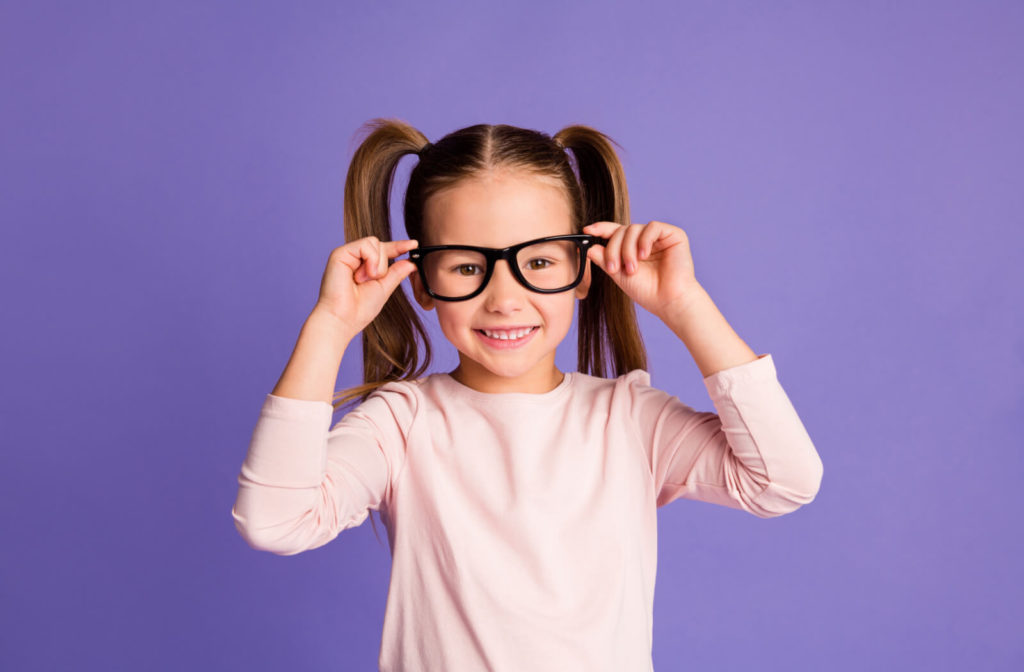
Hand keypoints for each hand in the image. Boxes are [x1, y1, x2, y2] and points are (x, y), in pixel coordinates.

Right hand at [313, 235, 418, 336]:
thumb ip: (396, 273)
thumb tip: (411, 263)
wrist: (343, 319)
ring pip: (375, 243)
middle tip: (373, 280)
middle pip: (381, 245)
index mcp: (364, 266)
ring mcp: (347, 255)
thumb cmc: (359, 310)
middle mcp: (355, 259)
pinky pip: (366, 244)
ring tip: (364, 280)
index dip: (399, 247)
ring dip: (377, 264)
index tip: (414, 244)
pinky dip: (370, 260)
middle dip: (384, 264)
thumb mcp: (384, 288)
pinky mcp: (340, 253)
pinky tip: (361, 276)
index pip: (384, 251)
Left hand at [583, 221, 701, 318]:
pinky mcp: (674, 235)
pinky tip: (644, 255)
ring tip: (632, 269)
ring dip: (628, 249)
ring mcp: (659, 237)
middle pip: (622, 230)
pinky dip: (644, 240)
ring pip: (634, 229)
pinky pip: (653, 227)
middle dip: (614, 248)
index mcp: (633, 247)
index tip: (587, 230)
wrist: (668, 301)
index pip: (615, 232)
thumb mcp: (618, 274)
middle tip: (614, 268)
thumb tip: (588, 247)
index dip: (601, 228)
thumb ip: (604, 259)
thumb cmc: (647, 291)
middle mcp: (645, 239)